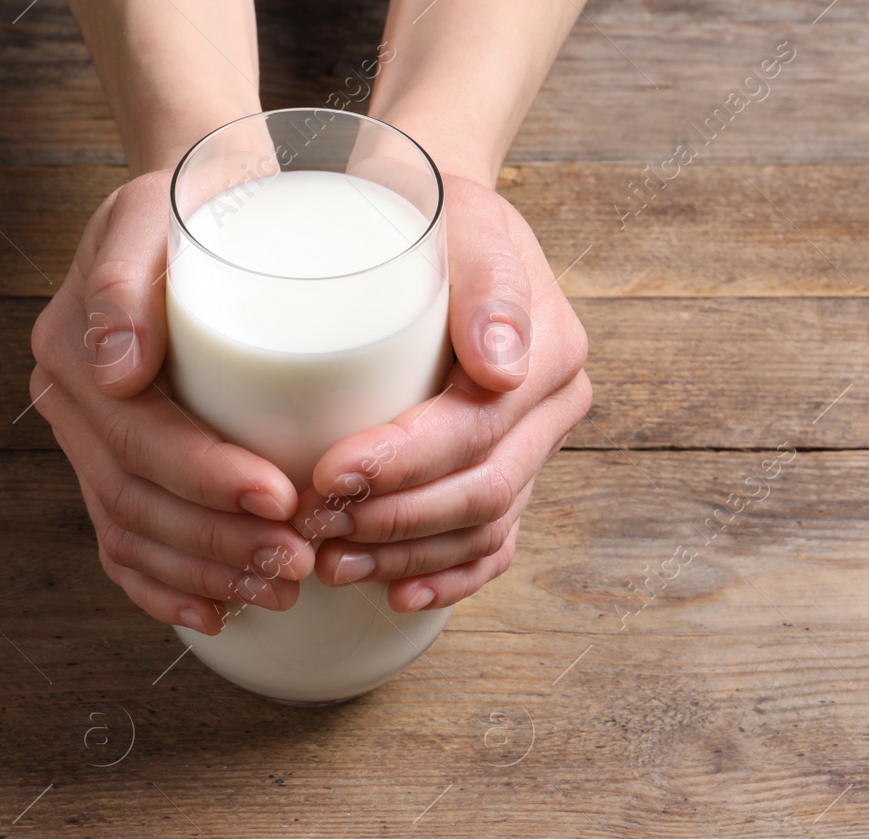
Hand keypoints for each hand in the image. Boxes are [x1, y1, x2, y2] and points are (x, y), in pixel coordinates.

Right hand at [29, 171, 317, 635]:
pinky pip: (126, 547)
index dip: (207, 480)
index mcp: (74, 354)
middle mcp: (73, 406)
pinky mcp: (115, 468)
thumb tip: (117, 373)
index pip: (139, 440)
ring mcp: (88, 445)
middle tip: (298, 560)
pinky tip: (216, 616)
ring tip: (282, 591)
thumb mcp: (157, 213)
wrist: (199, 214)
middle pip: (138, 502)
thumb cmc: (193, 209)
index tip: (281, 497)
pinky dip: (167, 589)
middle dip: (218, 544)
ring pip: (135, 535)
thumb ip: (128, 278)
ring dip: (207, 575)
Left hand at [296, 174, 592, 611]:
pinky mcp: (507, 470)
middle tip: (316, 528)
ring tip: (333, 564)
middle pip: (482, 492)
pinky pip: (492, 544)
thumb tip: (501, 367)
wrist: (433, 216)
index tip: (330, 474)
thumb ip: (486, 282)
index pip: (476, 431)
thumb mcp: (458, 217)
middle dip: (396, 522)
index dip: (404, 466)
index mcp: (548, 352)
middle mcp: (552, 407)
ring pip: (484, 527)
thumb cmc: (430, 211)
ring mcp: (533, 445)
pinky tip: (395, 595)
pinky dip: (448, 576)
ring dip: (408, 557)